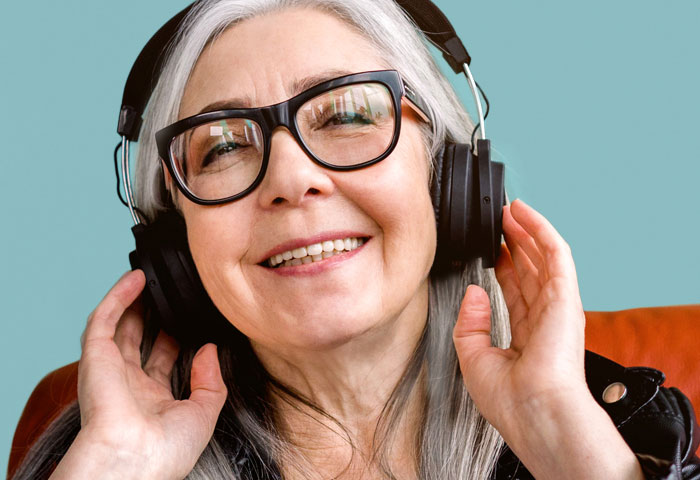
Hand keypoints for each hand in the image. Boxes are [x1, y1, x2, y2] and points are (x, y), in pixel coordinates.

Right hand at [54, 270, 226, 478]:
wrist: (134, 460)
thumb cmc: (166, 450)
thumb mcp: (203, 415)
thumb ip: (211, 382)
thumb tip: (209, 350)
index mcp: (150, 401)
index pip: (160, 361)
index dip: (172, 338)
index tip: (189, 320)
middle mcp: (127, 385)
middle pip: (136, 340)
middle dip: (149, 316)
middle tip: (166, 294)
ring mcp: (109, 370)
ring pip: (116, 325)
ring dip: (131, 301)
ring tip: (150, 278)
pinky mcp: (94, 357)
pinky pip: (104, 319)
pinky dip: (118, 296)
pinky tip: (136, 278)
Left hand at [452, 199, 644, 479]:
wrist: (535, 413)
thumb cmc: (510, 400)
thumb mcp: (473, 359)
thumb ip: (470, 323)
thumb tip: (475, 291)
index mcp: (527, 336)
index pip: (515, 291)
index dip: (504, 266)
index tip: (492, 247)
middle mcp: (545, 318)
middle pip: (530, 269)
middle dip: (515, 242)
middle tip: (499, 220)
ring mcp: (557, 306)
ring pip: (542, 256)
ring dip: (526, 230)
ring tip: (509, 209)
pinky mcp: (566, 296)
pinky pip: (555, 253)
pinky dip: (540, 230)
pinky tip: (524, 213)